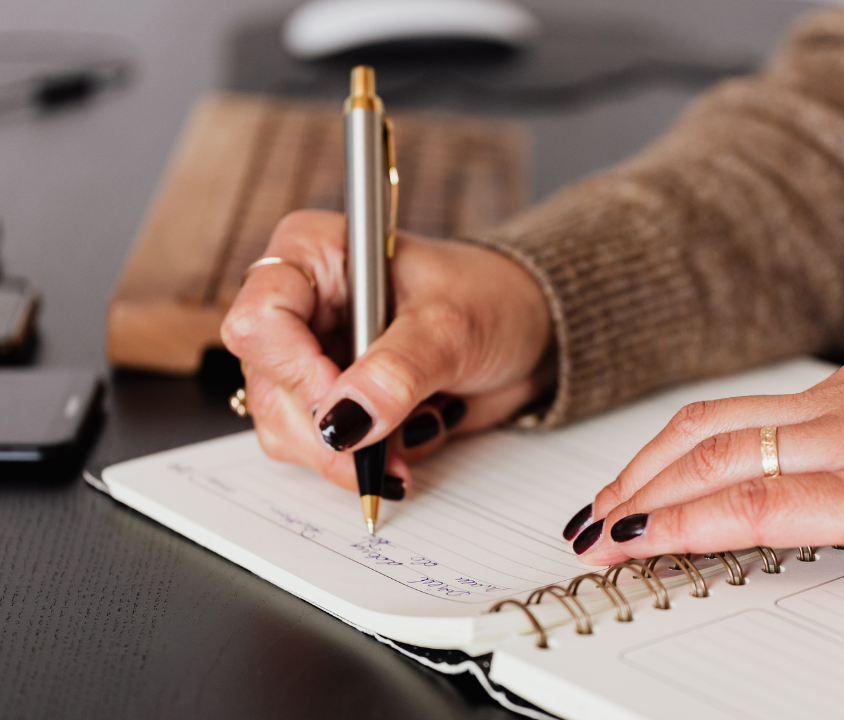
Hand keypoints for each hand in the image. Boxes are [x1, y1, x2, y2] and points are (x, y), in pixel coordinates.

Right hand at [221, 210, 552, 492]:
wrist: (530, 332)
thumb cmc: (492, 299)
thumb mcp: (451, 326)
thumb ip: (397, 372)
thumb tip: (345, 422)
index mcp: (314, 255)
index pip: (260, 318)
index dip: (296, 372)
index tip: (346, 409)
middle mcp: (302, 306)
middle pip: (268, 386)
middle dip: (326, 432)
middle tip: (380, 451)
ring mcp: (314, 358)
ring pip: (286, 428)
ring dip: (348, 453)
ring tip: (413, 435)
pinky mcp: (335, 402)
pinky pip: (322, 451)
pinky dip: (367, 460)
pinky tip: (411, 436)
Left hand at [565, 357, 843, 585]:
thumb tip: (807, 495)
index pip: (730, 418)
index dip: (663, 455)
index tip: (627, 489)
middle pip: (704, 429)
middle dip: (635, 473)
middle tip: (593, 513)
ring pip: (715, 460)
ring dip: (644, 497)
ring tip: (601, 533)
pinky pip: (758, 502)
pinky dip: (689, 520)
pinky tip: (649, 541)